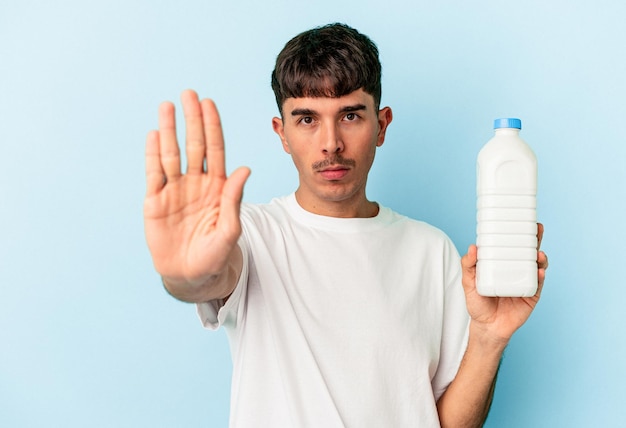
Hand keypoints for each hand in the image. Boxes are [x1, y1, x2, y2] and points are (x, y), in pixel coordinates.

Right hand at [144, 90, 249, 288]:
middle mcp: (196, 183)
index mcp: (217, 187)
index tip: (209, 103)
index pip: (215, 150)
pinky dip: (153, 154)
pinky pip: (154, 173)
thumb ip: (233, 199)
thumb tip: (245, 169)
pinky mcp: (155, 201)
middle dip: (192, 120)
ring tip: (167, 106)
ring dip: (170, 130)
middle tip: (188, 94)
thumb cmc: (215, 255)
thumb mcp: (230, 229)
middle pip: (194, 145)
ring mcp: (175, 190)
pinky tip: (154, 135)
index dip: (212, 127)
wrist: (191, 275)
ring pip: (172, 154)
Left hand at [460, 223, 548, 343]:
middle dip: (534, 239)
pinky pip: (538, 284)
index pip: (510, 245)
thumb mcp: (468, 282)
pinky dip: (540, 277)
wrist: (487, 327)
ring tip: (539, 253)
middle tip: (537, 227)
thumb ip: (468, 266)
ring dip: (540, 257)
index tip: (520, 219)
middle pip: (528, 251)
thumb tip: (472, 247)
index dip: (516, 232)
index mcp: (502, 264)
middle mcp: (516, 269)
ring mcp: (525, 281)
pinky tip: (539, 271)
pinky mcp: (531, 295)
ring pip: (537, 265)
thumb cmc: (477, 303)